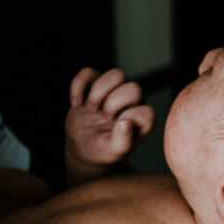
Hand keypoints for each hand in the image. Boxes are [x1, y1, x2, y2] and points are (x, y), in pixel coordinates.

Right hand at [65, 68, 154, 184]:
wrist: (82, 145)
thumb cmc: (103, 149)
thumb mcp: (113, 151)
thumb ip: (123, 141)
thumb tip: (125, 123)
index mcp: (142, 119)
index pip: (147, 111)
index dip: (130, 118)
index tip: (116, 128)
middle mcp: (132, 102)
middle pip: (134, 88)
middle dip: (115, 103)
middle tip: (103, 117)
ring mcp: (114, 90)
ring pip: (117, 74)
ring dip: (100, 91)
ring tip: (90, 108)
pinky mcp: (94, 84)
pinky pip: (88, 72)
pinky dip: (78, 86)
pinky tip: (76, 103)